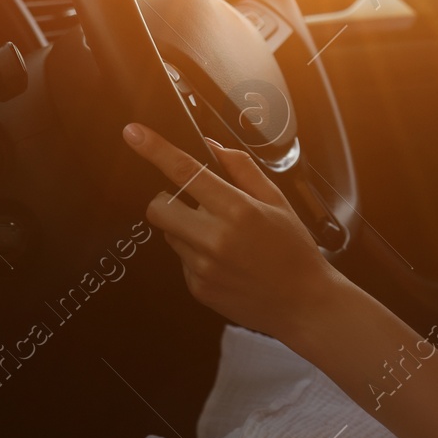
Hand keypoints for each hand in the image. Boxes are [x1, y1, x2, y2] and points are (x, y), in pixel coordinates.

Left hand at [123, 123, 341, 340]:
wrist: (303, 304)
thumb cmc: (294, 250)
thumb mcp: (277, 200)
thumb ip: (242, 169)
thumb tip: (214, 147)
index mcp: (237, 210)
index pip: (185, 171)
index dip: (155, 149)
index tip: (134, 134)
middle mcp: (214, 238)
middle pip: (158, 207)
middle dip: (168, 200)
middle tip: (195, 204)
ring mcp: (202, 267)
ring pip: (169, 234)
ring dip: (186, 228)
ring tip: (223, 239)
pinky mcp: (198, 288)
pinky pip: (181, 260)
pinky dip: (196, 254)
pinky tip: (225, 261)